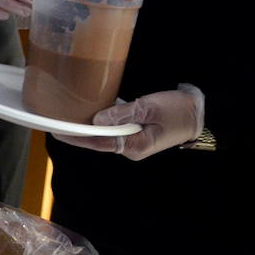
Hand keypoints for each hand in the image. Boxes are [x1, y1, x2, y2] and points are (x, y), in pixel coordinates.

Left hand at [54, 86, 204, 160]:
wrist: (201, 111)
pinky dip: (101, 121)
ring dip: (87, 126)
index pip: (98, 142)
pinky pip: (114, 128)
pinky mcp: (136, 132)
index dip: (75, 136)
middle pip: (98, 139)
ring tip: (64, 117)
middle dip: (77, 132)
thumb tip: (96, 122)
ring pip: (105, 133)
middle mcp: (131, 147)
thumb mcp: (150, 107)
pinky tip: (87, 112)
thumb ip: (122, 115)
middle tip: (53, 121)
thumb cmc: (178, 109)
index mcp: (135, 146)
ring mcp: (134, 141)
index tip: (56, 131)